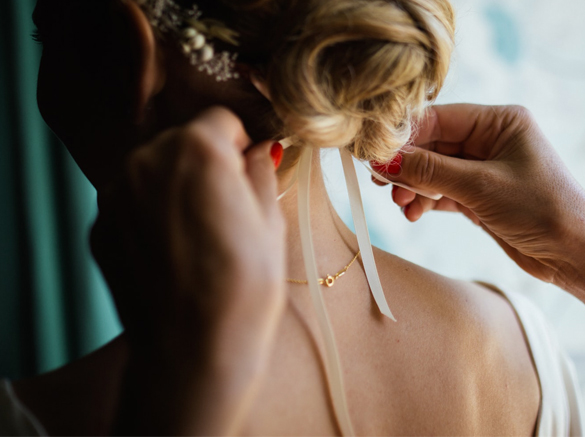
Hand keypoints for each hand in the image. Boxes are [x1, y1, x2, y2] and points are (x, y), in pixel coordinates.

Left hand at [90, 107, 285, 433]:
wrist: (192, 350)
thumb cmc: (243, 287)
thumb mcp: (271, 221)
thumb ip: (261, 171)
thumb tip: (258, 152)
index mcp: (196, 148)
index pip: (221, 120)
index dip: (241, 145)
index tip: (248, 173)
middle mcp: (146, 159)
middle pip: (183, 142)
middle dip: (205, 163)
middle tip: (226, 209)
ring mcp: (116, 194)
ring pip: (155, 171)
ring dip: (176, 187)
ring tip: (198, 234)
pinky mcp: (100, 226)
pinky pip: (132, 203)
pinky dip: (151, 214)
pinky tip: (172, 252)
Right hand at [372, 104, 584, 312]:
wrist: (573, 255)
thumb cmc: (542, 210)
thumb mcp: (480, 186)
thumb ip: (429, 171)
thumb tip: (384, 161)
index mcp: (499, 122)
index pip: (438, 118)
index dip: (404, 136)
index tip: (375, 153)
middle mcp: (489, 140)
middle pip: (431, 145)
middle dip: (406, 165)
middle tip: (381, 183)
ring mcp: (482, 169)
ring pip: (432, 170)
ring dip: (413, 187)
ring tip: (401, 203)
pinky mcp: (477, 195)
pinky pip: (440, 192)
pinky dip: (425, 202)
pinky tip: (413, 214)